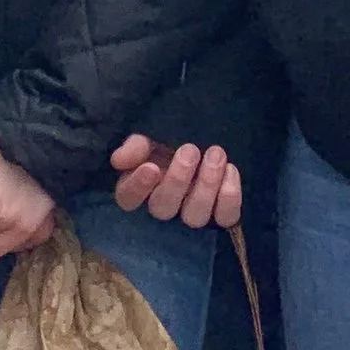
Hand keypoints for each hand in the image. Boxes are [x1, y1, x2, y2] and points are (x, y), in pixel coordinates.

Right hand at [108, 134, 243, 230]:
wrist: (206, 133)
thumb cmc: (171, 137)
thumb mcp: (150, 135)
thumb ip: (135, 146)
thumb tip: (118, 161)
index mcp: (140, 187)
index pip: (128, 199)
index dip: (138, 187)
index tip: (150, 167)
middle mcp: (164, 206)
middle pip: (163, 208)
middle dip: (177, 179)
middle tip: (190, 150)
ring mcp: (193, 212)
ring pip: (195, 216)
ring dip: (206, 185)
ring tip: (215, 154)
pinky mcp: (221, 214)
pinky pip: (226, 217)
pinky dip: (230, 196)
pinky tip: (230, 169)